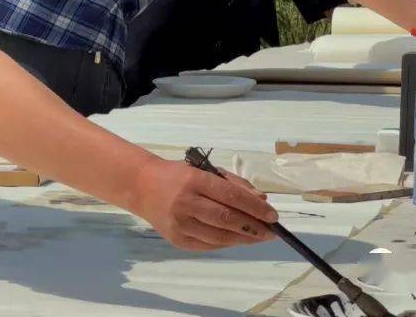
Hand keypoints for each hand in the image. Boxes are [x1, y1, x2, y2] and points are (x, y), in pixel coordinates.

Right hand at [133, 158, 277, 250]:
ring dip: (243, 238)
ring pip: (219, 236)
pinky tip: (238, 239)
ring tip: (259, 237)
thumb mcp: (204, 171)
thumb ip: (234, 184)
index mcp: (194, 180)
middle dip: (253, 227)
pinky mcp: (177, 240)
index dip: (254, 207)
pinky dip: (227, 243)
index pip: (231, 196)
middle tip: (271, 231)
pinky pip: (208, 245)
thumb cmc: (178, 176)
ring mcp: (180, 224)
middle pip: (227, 219)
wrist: (143, 187)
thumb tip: (261, 200)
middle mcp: (186, 202)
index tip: (273, 215)